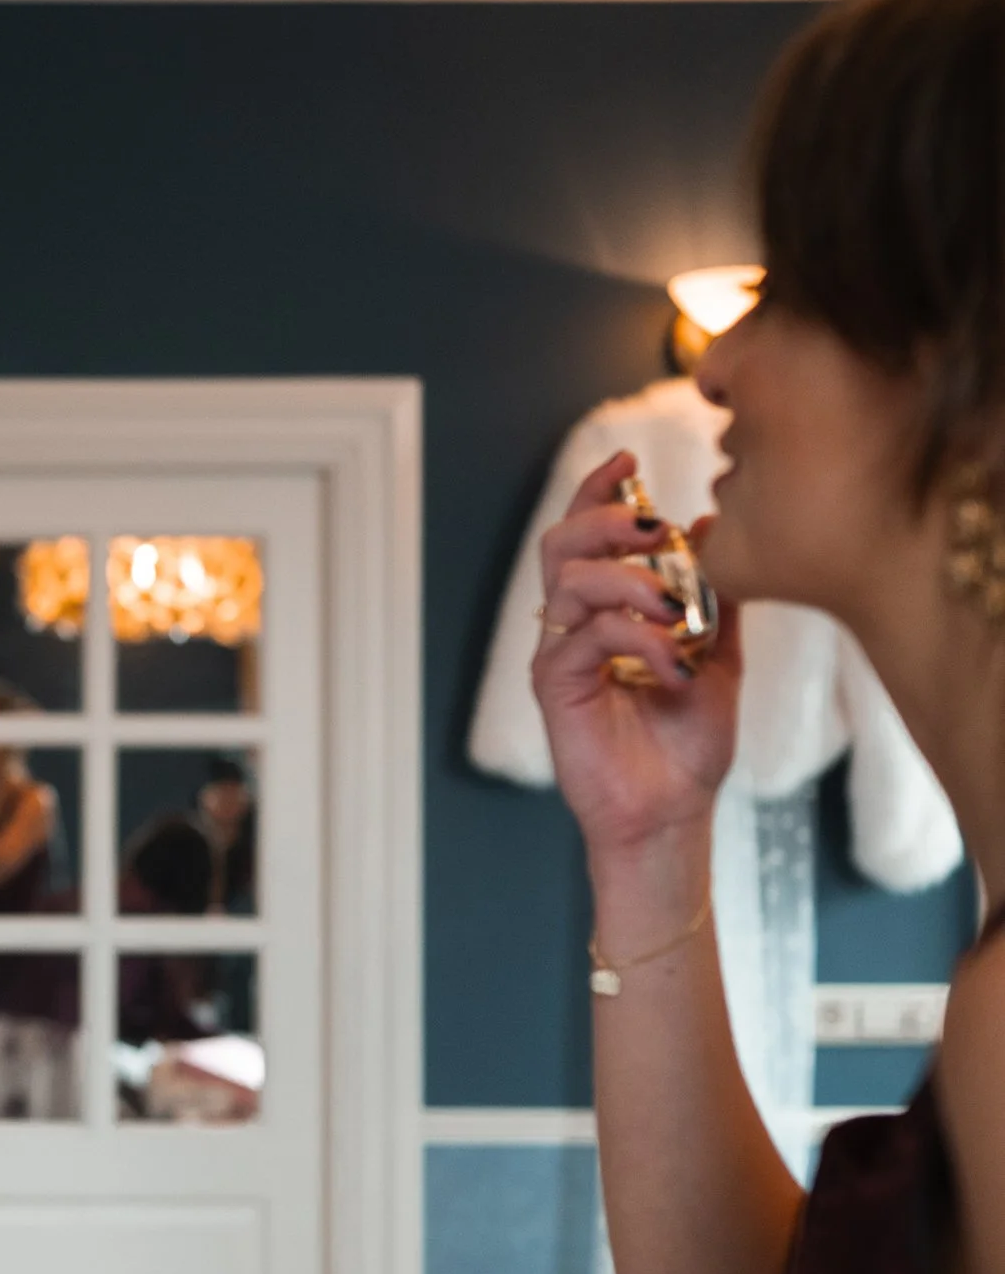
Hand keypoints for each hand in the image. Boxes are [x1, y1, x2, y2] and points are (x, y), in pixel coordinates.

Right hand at [529, 452, 740, 855]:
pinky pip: (586, 637)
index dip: (600, 491)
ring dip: (627, 579)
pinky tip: (673, 665)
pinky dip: (635, 638)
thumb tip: (712, 525)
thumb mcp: (717, 657)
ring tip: (674, 606)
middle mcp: (574, 627)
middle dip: (606, 519)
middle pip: (562, 543)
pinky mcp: (556, 688)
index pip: (588, 536)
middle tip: (656, 527)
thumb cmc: (687, 745)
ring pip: (569, 580)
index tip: (631, 460)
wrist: (672, 814)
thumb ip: (712, 598)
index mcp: (605, 612)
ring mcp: (561, 655)